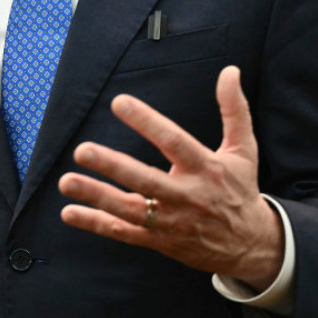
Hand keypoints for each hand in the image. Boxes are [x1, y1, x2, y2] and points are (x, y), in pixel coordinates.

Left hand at [58, 66, 283, 289]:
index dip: (147, 122)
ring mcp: (170, 221)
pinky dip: (96, 224)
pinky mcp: (159, 240)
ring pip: (129, 209)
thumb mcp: (243, 150)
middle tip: (82, 150)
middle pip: (145, 180)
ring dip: (96, 196)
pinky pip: (123, 233)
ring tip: (65, 181)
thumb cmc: (240, 190)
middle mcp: (186, 196)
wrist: (251, 247)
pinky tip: (69, 212)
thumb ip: (234, 109)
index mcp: (205, 168)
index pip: (173, 141)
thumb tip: (230, 70)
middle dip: (113, 166)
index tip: (119, 102)